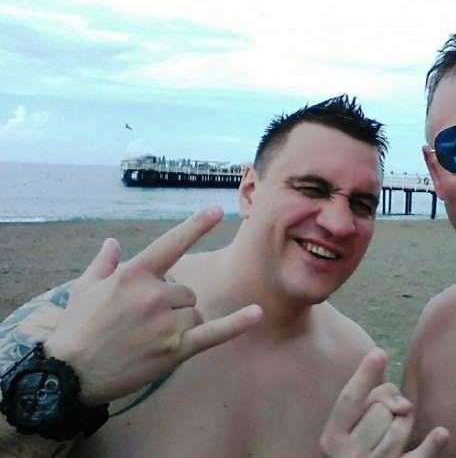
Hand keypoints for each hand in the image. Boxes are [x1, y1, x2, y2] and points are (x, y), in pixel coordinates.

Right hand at [43, 205, 262, 404]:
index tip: (216, 209)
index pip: (171, 244)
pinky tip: (257, 313)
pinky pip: (214, 333)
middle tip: (145, 322)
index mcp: (134, 274)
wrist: (67, 375)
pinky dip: (236, 324)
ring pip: (195, 312)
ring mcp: (166, 322)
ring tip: (152, 338)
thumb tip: (112, 242)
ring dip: (183, 322)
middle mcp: (154, 294)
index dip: (195, 225)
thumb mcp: (84, 288)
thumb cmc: (75, 328)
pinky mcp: (175, 349)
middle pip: (186, 291)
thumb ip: (104, 263)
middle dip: (173, 304)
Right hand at [320, 348, 448, 456]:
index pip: (349, 400)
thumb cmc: (355, 449)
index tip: (379, 353)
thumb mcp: (348, 427)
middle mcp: (349, 455)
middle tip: (386, 417)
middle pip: (380, 410)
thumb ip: (365, 400)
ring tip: (398, 427)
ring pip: (399, 428)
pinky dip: (431, 445)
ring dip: (405, 422)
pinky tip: (441, 433)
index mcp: (331, 438)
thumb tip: (395, 390)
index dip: (364, 375)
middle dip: (389, 406)